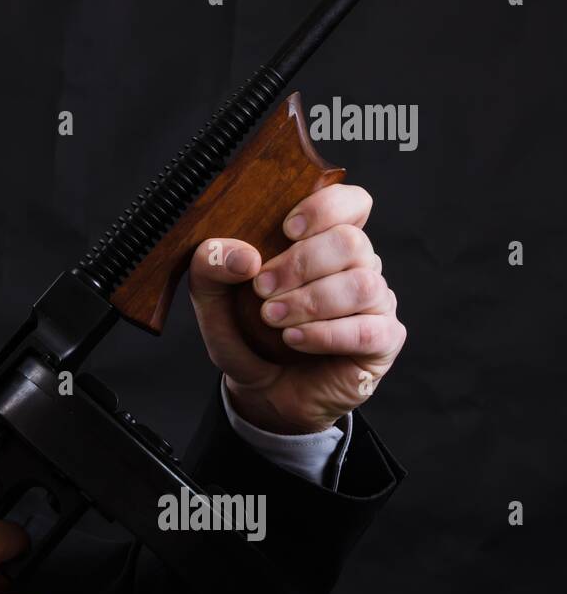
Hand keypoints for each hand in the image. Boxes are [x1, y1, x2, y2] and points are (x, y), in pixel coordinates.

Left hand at [188, 184, 405, 433]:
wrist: (262, 391)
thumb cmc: (248, 334)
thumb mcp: (213, 299)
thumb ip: (211, 267)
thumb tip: (242, 255)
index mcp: (325, 241)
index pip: (353, 202)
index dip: (325, 207)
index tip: (286, 229)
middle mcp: (358, 266)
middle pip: (351, 242)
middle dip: (300, 264)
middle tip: (262, 289)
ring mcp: (376, 303)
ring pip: (362, 284)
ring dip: (310, 301)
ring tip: (272, 319)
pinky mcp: (383, 341)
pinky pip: (369, 329)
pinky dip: (325, 334)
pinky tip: (294, 339)